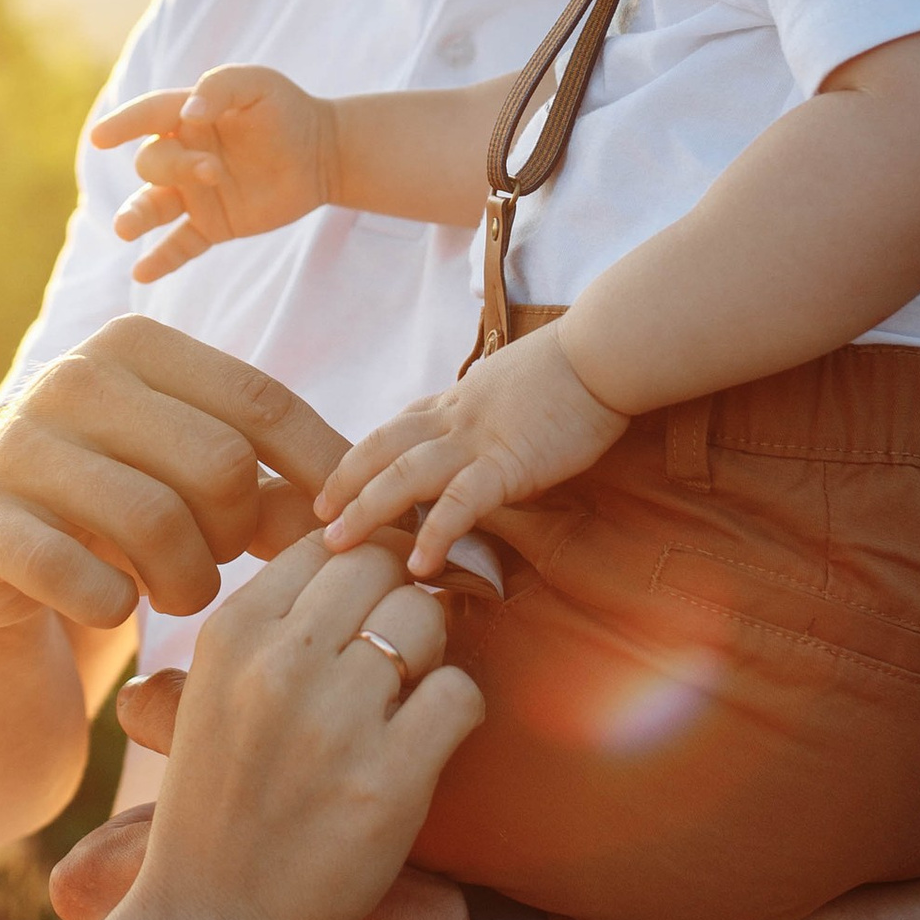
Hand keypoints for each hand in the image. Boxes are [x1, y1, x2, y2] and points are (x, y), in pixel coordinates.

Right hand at [0, 318, 346, 634]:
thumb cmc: (114, 506)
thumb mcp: (193, 481)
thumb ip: (277, 488)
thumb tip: (376, 519)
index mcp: (137, 346)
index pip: (262, 403)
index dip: (319, 474)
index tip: (343, 534)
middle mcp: (73, 377)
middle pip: (220, 466)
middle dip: (236, 535)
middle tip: (216, 564)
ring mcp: (19, 445)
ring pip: (159, 524)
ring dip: (187, 584)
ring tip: (177, 594)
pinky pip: (87, 581)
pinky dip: (116, 610)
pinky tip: (112, 607)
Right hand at [0, 532, 480, 919]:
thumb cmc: (225, 798)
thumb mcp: (219, 686)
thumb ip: (280, 618)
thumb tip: (361, 543)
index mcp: (233, 631)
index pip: (328, 540)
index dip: (366, 561)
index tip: (375, 598)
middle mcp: (280, 663)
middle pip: (383, 566)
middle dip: (403, 597)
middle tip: (400, 649)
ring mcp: (335, 721)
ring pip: (425, 621)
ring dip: (429, 655)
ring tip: (401, 705)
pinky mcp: (389, 781)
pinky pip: (459, 695)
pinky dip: (455, 713)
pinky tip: (424, 744)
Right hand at [89, 66, 339, 280]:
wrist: (324, 155)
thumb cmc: (288, 111)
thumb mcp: (258, 84)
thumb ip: (219, 88)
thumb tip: (187, 115)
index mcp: (187, 117)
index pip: (147, 117)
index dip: (123, 124)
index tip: (100, 138)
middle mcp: (183, 155)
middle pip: (153, 162)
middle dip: (174, 167)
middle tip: (213, 171)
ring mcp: (195, 193)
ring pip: (151, 206)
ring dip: (136, 216)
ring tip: (125, 229)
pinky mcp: (213, 225)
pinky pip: (179, 245)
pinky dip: (161, 259)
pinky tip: (141, 273)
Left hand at [318, 324, 628, 573]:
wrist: (603, 352)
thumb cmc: (572, 371)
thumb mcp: (512, 390)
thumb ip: (487, 416)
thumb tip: (482, 441)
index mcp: (456, 401)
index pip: (394, 430)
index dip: (359, 459)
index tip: (335, 486)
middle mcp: (454, 419)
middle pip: (381, 450)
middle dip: (344, 485)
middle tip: (317, 520)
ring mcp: (476, 440)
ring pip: (403, 475)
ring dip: (366, 510)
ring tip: (339, 545)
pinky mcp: (507, 463)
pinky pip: (461, 503)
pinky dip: (437, 533)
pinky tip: (421, 566)